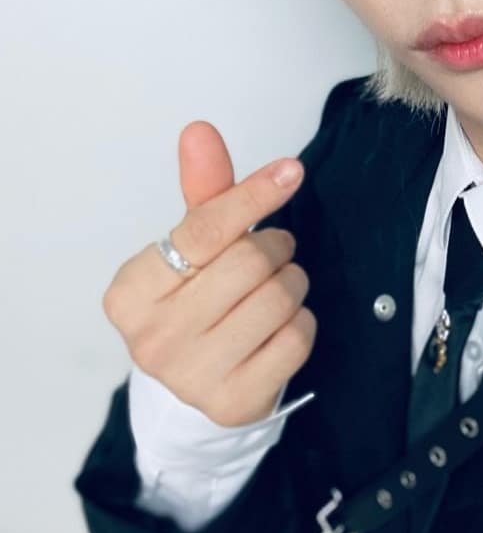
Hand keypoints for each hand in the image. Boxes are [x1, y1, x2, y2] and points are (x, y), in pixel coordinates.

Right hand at [103, 121, 315, 426]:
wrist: (197, 385)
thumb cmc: (198, 300)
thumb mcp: (194, 248)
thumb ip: (204, 193)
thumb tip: (199, 130)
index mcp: (130, 292)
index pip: (203, 230)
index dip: (253, 194)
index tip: (291, 171)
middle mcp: (151, 339)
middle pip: (248, 263)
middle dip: (276, 248)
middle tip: (274, 253)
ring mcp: (190, 377)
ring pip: (278, 298)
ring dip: (292, 282)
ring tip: (275, 288)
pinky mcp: (233, 402)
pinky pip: (297, 338)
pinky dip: (301, 322)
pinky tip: (278, 326)